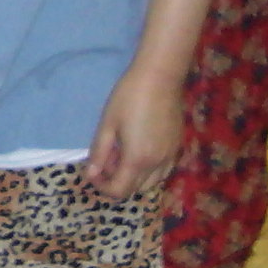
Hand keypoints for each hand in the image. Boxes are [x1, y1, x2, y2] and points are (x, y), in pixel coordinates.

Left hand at [84, 62, 187, 197]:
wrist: (160, 76)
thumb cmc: (129, 97)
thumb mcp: (107, 124)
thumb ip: (99, 153)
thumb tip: (90, 174)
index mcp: (137, 160)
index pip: (118, 191)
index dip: (101, 186)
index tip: (92, 171)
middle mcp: (157, 164)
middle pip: (134, 190)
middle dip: (116, 181)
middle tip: (106, 159)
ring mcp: (170, 156)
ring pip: (151, 183)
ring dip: (134, 177)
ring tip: (123, 153)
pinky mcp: (177, 146)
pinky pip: (162, 171)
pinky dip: (149, 170)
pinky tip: (140, 148)